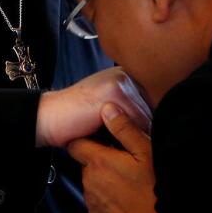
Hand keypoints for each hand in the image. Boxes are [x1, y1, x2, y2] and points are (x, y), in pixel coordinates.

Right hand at [36, 67, 151, 147]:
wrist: (49, 116)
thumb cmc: (76, 116)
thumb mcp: (107, 108)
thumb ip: (131, 109)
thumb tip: (162, 125)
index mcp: (124, 75)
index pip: (155, 102)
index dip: (149, 121)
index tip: (135, 134)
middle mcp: (126, 74)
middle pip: (155, 109)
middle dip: (143, 129)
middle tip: (121, 138)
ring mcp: (122, 81)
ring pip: (149, 117)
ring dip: (137, 134)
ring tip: (114, 137)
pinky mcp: (117, 93)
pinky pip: (139, 123)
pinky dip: (129, 137)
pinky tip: (110, 136)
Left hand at [68, 103, 157, 212]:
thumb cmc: (153, 190)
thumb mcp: (145, 153)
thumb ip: (124, 129)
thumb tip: (108, 108)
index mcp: (98, 161)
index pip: (76, 143)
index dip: (86, 138)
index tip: (100, 138)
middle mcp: (89, 179)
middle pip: (86, 162)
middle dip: (100, 158)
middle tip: (123, 160)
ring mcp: (91, 199)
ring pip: (93, 180)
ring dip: (105, 177)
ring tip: (128, 179)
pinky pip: (98, 198)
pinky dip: (108, 194)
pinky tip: (126, 195)